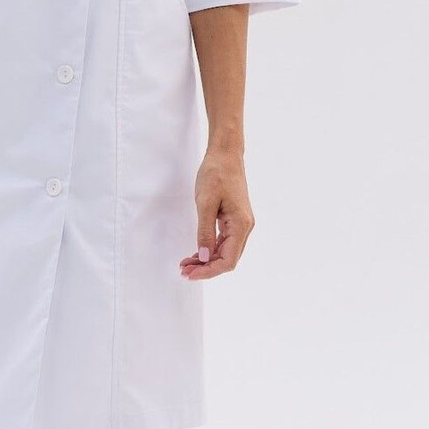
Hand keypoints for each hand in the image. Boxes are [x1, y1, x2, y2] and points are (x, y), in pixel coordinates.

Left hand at [179, 150, 254, 279]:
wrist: (225, 154)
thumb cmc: (216, 173)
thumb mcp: (206, 203)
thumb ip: (205, 232)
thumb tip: (206, 257)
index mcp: (241, 225)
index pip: (228, 260)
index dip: (209, 271)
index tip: (191, 274)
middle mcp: (244, 228)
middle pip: (228, 259)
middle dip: (206, 268)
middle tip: (184, 271)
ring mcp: (240, 224)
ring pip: (225, 251)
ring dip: (207, 260)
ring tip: (187, 264)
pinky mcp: (234, 219)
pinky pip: (224, 241)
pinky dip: (210, 249)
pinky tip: (197, 252)